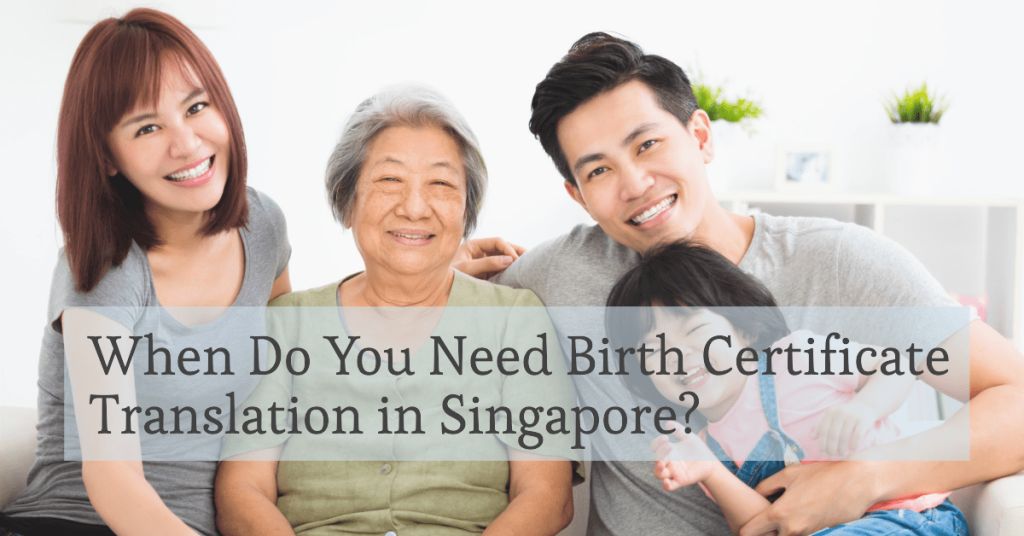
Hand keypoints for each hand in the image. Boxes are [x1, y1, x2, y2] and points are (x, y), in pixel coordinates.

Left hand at [452, 237, 525, 279]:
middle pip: (503, 247)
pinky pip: (501, 268)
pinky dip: (511, 270)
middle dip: (516, 251)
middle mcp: (480, 251)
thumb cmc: (449, 277)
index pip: (497, 242)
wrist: (438, 290)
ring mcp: (484, 262)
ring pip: (504, 257)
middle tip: (529, 257)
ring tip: (529, 263)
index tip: (516, 259)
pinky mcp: (487, 273)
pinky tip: (519, 272)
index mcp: (474, 245)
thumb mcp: (468, 269)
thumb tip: (509, 260)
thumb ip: (488, 264)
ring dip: (515, 260)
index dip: (508, 249)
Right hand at [650, 422, 718, 491]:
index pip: (655, 447)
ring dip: (658, 469)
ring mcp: (673, 472)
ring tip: (662, 464)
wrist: (710, 462)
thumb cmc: (697, 449)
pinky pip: (669, 486)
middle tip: (669, 446)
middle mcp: (667, 461)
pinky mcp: (680, 481)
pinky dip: (666, 485)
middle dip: (660, 453)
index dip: (657, 442)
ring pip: (658, 474)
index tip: (666, 437)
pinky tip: (666, 482)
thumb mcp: (689, 437)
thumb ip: (679, 430)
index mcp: (667, 450)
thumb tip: (667, 424)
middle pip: (656, 459)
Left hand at [740, 461, 879, 535]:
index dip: (744, 529)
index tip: (745, 525)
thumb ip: (766, 486)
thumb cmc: (823, 475)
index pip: (750, 532)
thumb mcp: (789, 474)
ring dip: (783, 532)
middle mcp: (792, 528)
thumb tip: (754, 494)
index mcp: (779, 513)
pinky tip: (802, 518)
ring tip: (787, 518)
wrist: (858, 483)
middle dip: (766, 534)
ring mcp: (809, 535)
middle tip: (767, 523)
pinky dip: (798, 531)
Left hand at [812, 400, 878, 458]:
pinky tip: (852, 450)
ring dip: (842, 449)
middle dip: (831, 449)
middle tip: (832, 456)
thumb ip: (821, 426)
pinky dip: (854, 445)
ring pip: (844, 437)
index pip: (823, 431)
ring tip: (841, 455)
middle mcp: (840, 413)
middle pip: (833, 435)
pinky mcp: (863, 421)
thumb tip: (812, 437)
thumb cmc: (845, 416)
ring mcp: (852, 417)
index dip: (822, 444)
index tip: (823, 453)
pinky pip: (857, 436)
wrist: (864, 406)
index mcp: (830, 413)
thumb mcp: (832, 417)